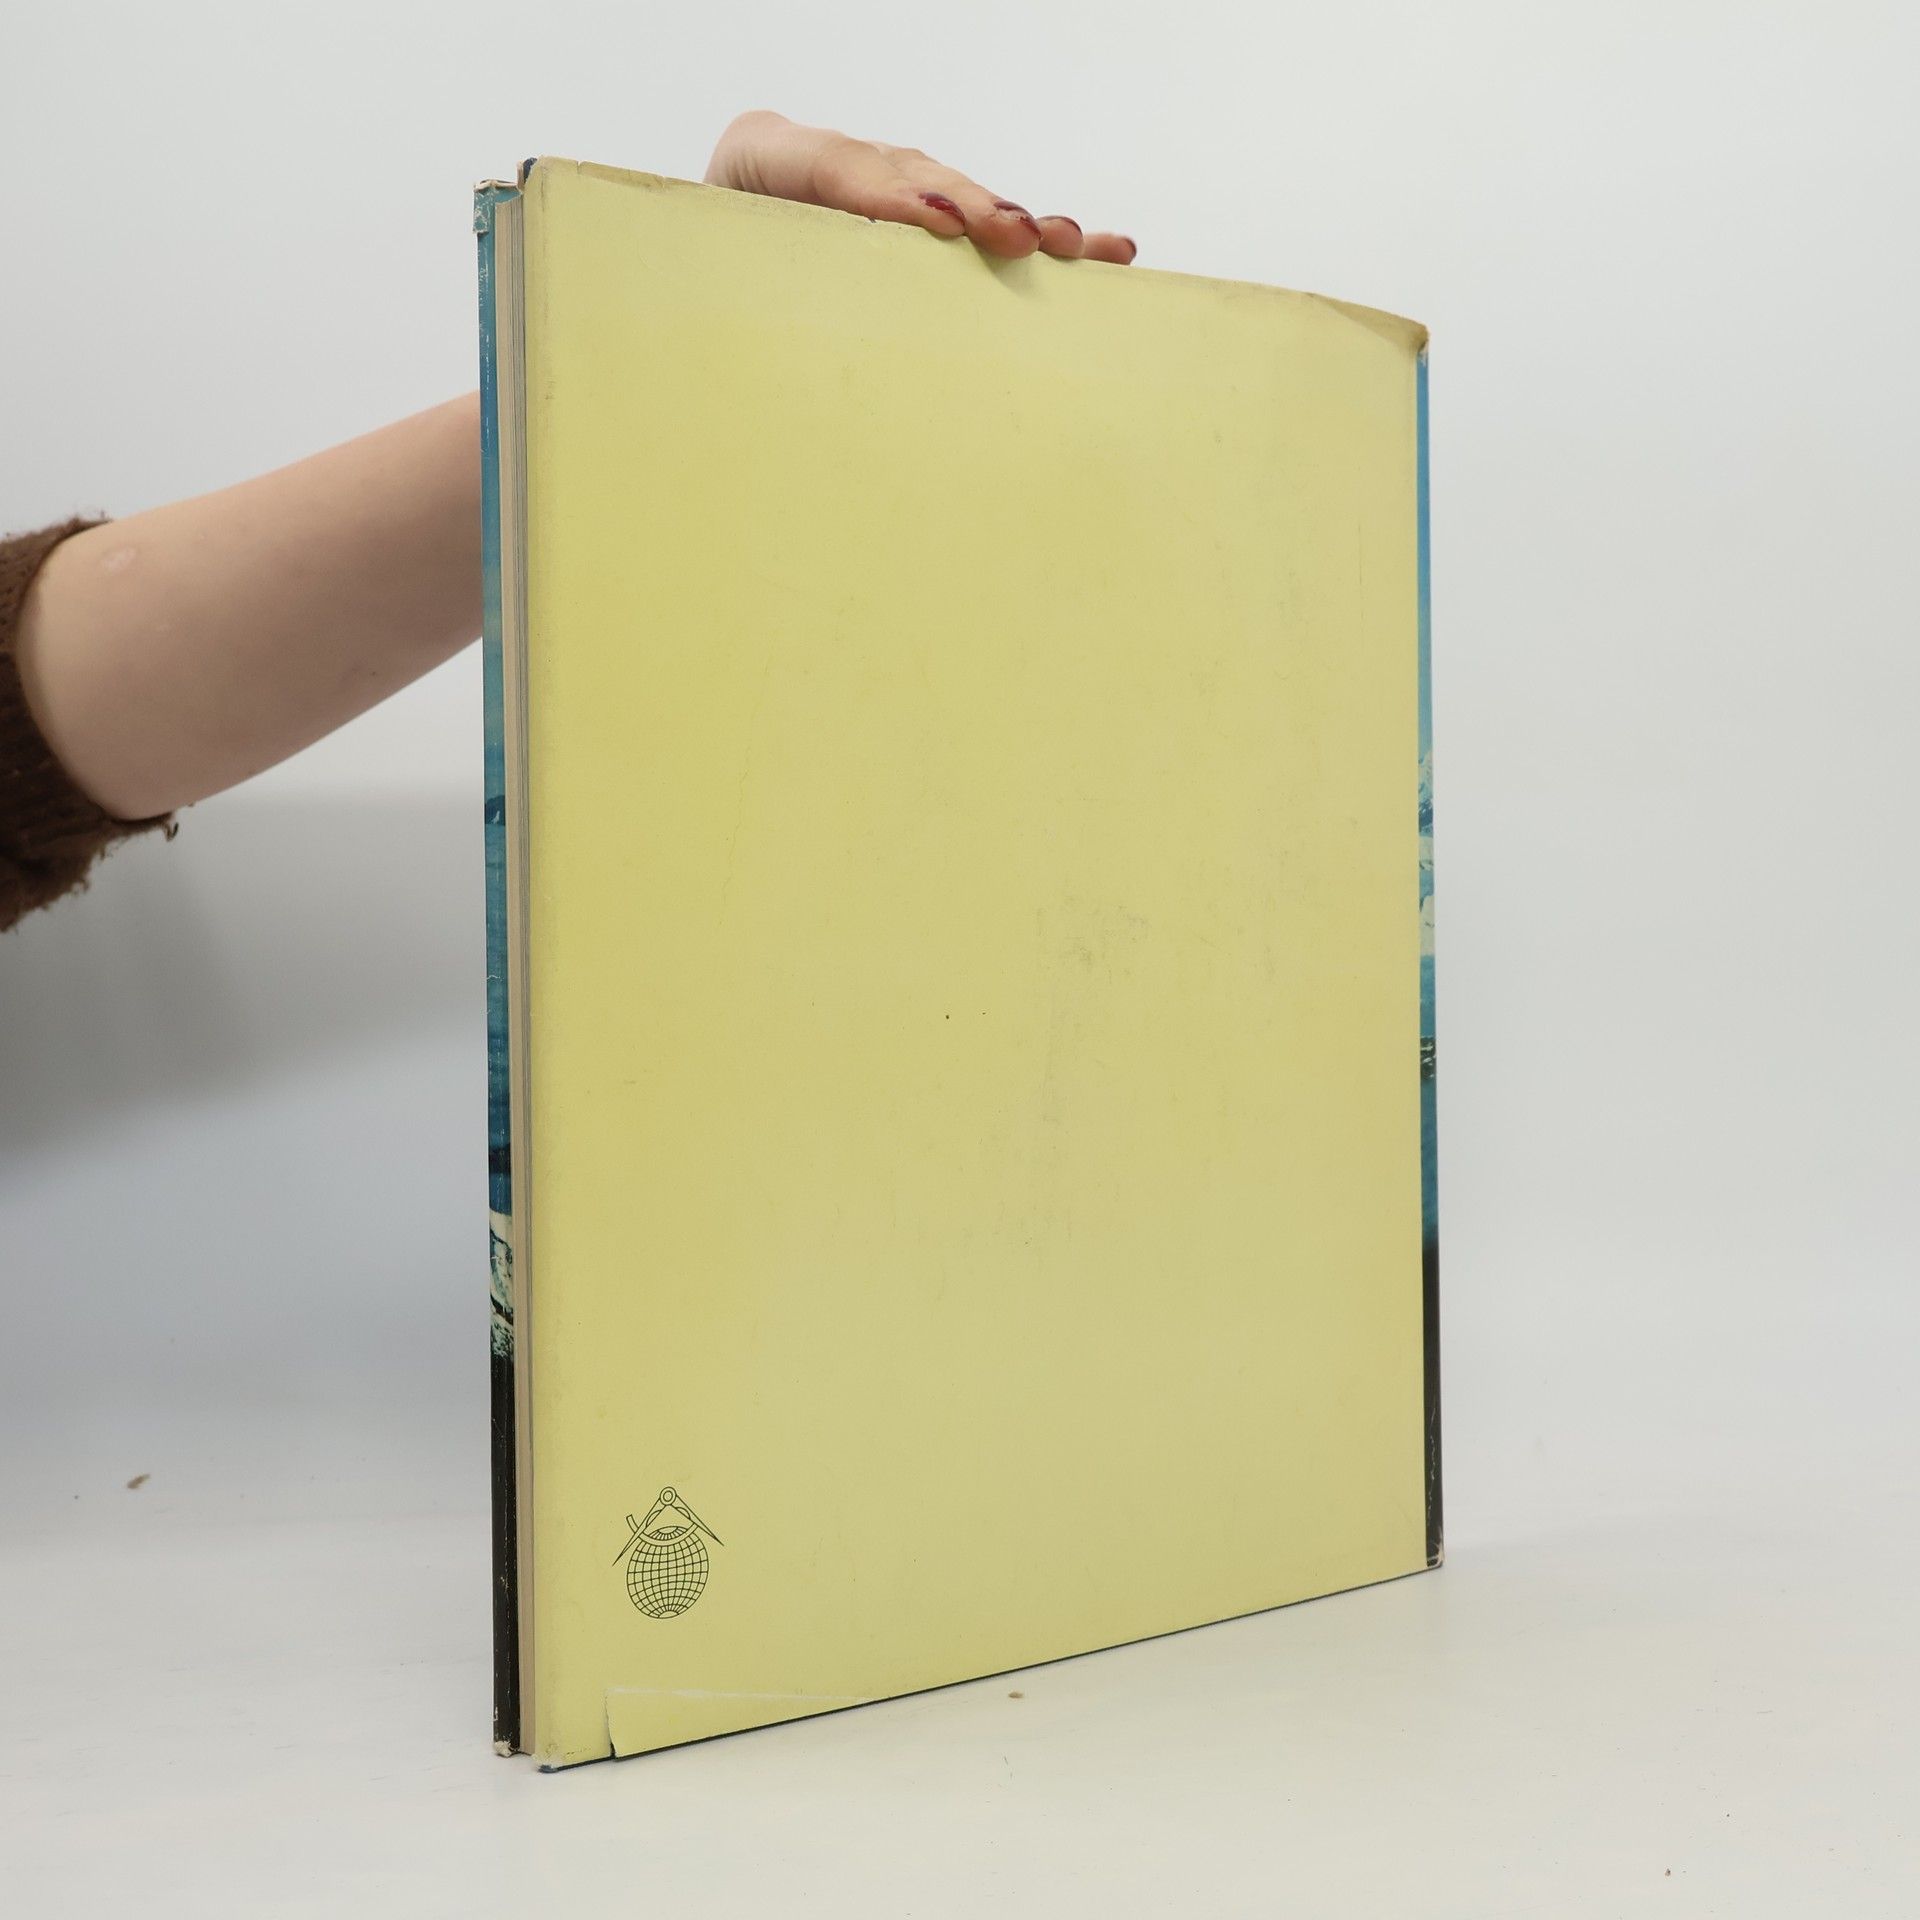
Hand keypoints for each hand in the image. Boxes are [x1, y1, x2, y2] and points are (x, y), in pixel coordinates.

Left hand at [704, 109, 1136, 264]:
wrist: (693, 298)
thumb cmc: (703, 296)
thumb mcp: (710, 285)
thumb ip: (746, 290)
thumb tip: (782, 344)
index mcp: (762, 158)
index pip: (828, 166)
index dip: (882, 192)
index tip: (933, 223)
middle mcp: (835, 164)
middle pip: (909, 173)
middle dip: (967, 203)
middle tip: (1014, 236)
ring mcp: (882, 190)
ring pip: (958, 197)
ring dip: (1022, 222)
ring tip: (1072, 246)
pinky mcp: (918, 229)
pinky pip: (978, 229)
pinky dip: (1038, 239)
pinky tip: (1104, 252)